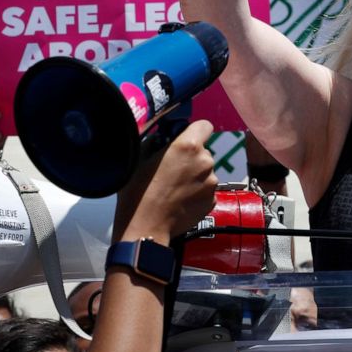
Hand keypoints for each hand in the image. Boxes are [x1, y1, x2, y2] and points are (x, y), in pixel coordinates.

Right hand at [113, 120, 218, 243]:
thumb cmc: (138, 191)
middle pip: (204, 151)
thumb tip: (164, 138)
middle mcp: (206, 161)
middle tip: (172, 170)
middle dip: (191, 157)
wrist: (145, 226)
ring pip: (206, 171)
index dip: (194, 131)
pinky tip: (181, 201)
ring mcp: (212, 182)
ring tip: (175, 189)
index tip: (184, 140)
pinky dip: (198, 193)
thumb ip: (157, 142)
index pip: (204, 125)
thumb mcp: (140, 157)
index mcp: (189, 146)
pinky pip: (207, 190)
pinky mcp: (213, 200)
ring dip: (195, 176)